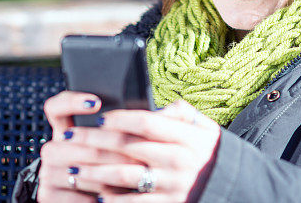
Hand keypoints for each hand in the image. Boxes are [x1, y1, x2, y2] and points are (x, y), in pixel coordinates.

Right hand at [37, 91, 142, 201]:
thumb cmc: (111, 173)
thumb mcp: (114, 150)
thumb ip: (127, 129)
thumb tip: (161, 109)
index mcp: (66, 132)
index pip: (56, 107)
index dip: (71, 101)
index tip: (96, 102)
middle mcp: (53, 149)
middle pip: (73, 139)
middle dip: (108, 147)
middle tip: (134, 152)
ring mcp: (48, 172)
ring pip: (76, 168)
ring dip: (106, 174)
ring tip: (131, 176)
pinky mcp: (47, 195)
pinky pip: (73, 195)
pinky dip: (95, 198)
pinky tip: (113, 197)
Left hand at [64, 100, 220, 201]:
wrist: (233, 187)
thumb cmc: (210, 152)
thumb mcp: (203, 127)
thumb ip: (179, 113)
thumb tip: (155, 107)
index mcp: (185, 136)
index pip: (145, 122)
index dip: (118, 118)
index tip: (96, 117)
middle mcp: (178, 160)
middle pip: (128, 146)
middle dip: (94, 142)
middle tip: (68, 138)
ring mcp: (173, 185)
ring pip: (125, 176)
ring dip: (95, 172)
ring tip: (74, 170)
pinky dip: (114, 200)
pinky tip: (96, 195)